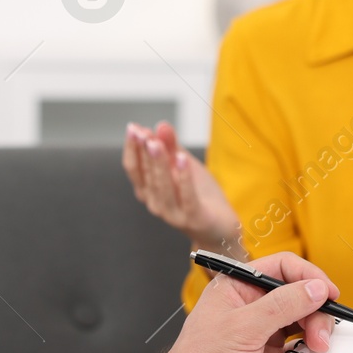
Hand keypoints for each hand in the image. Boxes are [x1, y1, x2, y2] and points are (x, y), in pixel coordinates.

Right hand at [122, 121, 239, 250]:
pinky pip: (187, 198)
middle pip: (147, 176)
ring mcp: (173, 214)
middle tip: (143, 132)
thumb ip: (172, 147)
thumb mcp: (184, 166)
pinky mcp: (194, 219)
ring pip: (163, 187)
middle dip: (145, 152)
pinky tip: (182, 159)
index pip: (134, 168)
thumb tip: (161, 125)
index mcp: (149, 191)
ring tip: (157, 143)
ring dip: (159, 164)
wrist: (220, 228)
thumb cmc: (200, 196)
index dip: (132, 148)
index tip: (134, 128)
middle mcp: (156, 204)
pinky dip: (184, 178)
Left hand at [154, 252, 340, 352]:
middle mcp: (251, 302)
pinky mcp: (269, 350)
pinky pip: (299, 340)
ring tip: (318, 347)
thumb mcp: (242, 330)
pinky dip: (310, 344)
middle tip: (322, 334)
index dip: (309, 276)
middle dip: (315, 309)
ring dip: (316, 328)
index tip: (329, 293)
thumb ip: (280, 306)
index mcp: (238, 285)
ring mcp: (261, 327)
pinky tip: (312, 352)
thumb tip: (315, 288)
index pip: (282, 267)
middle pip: (298, 292)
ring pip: (302, 316)